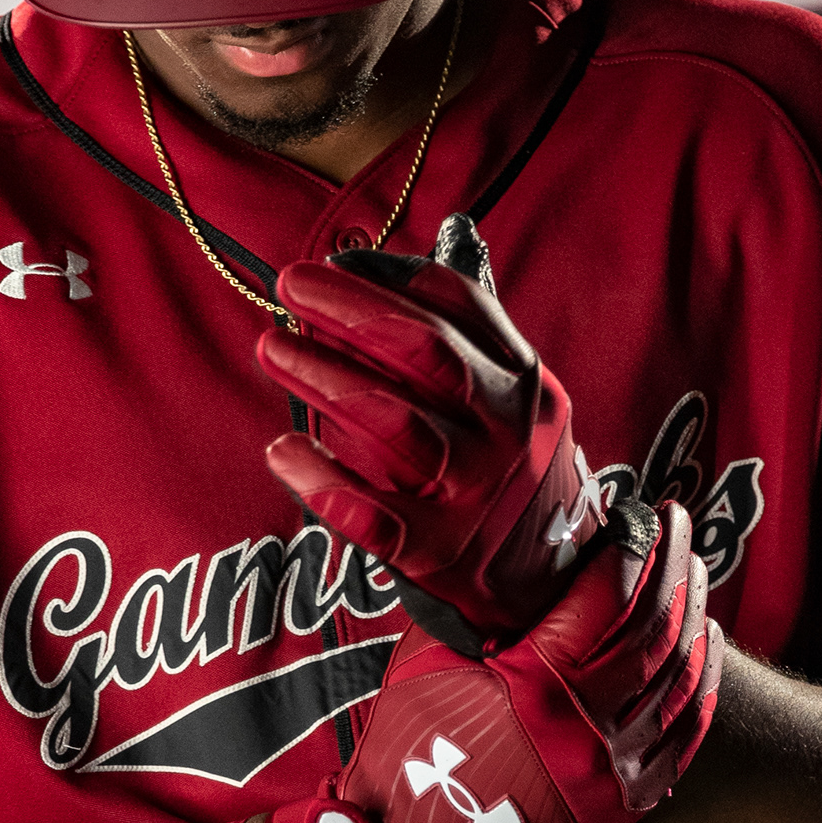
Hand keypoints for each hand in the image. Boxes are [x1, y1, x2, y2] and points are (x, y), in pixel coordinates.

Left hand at [259, 217, 607, 655]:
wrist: (548, 583)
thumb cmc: (504, 467)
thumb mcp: (511, 393)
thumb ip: (472, 324)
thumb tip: (433, 238)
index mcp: (522, 381)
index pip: (458, 309)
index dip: (387, 278)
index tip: (327, 263)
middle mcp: (504, 432)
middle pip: (426, 356)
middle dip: (350, 312)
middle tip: (289, 286)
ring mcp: (473, 495)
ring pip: (395, 425)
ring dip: (324, 380)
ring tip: (273, 348)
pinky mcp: (436, 553)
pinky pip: (370, 515)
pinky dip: (321, 481)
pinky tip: (281, 451)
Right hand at [263, 499, 723, 822]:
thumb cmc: (407, 744)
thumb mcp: (432, 659)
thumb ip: (485, 607)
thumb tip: (525, 554)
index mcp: (536, 689)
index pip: (608, 596)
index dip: (630, 544)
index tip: (636, 512)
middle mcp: (586, 732)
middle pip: (656, 629)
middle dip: (672, 565)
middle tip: (678, 523)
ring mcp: (612, 775)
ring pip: (680, 679)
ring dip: (693, 614)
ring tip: (691, 570)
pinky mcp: (624, 806)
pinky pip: (685, 736)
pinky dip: (701, 682)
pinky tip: (704, 642)